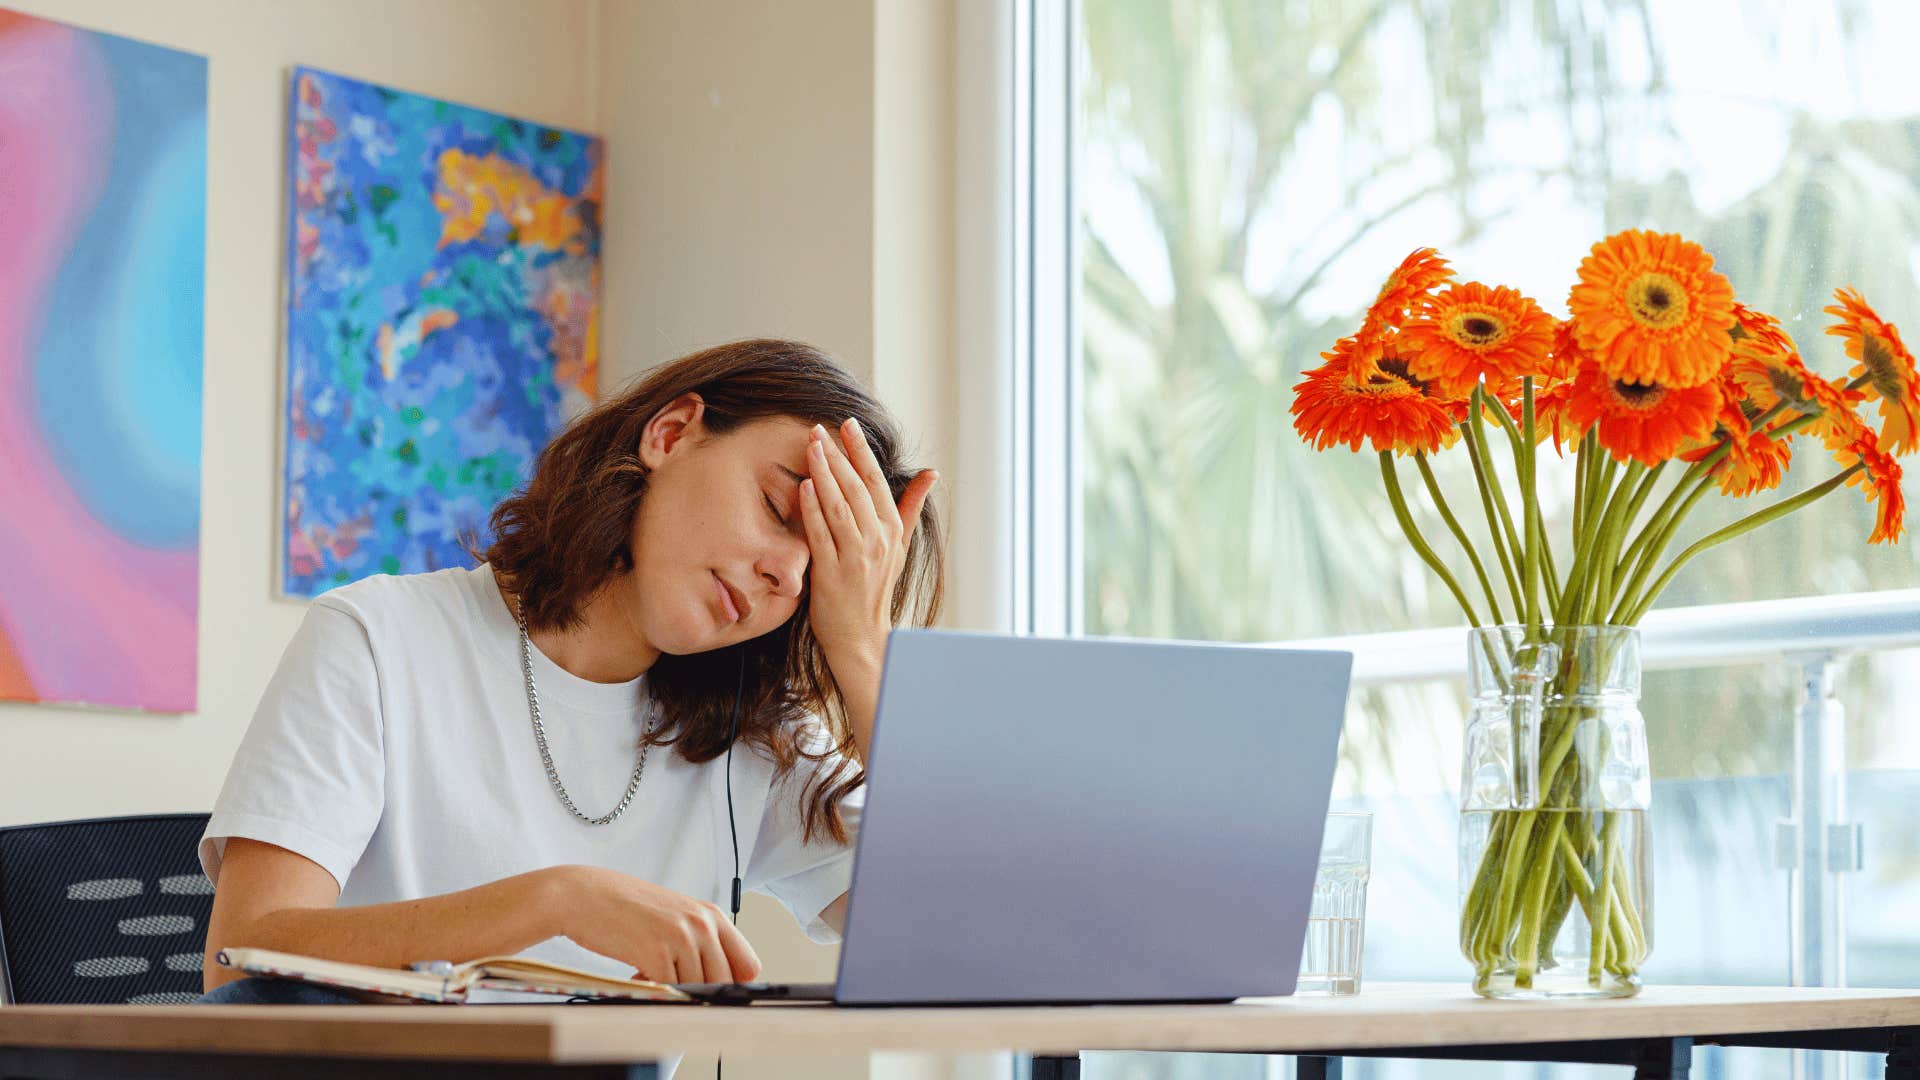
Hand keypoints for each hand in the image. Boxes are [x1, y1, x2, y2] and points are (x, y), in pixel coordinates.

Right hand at [556, 866, 761, 983]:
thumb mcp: (675, 915)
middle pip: (725, 983)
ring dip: (674, 991)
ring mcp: (681, 937)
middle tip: (674, 983)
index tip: (717, 993)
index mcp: (711, 914)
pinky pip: (670, 990)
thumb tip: (719, 980)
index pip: (749, 965)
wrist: (585, 895)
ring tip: (651, 973)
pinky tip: (638, 975)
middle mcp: (702, 924)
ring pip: (698, 990)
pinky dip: (655, 992)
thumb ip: (701, 941)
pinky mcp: (656, 952)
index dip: (734, 984)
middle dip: (701, 992)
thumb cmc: (626, 906)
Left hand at [798, 418, 937, 677]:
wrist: (862, 635)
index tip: (848, 424)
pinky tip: (803, 486)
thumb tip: (931, 473)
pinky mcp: (833, 573)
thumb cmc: (876, 588)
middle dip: (838, 455)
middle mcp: (878, 540)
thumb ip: (910, 506)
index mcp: (892, 530)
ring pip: (839, 506)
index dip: (862, 450)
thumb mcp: (899, 545)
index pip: (877, 481)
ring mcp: (856, 557)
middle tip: (820, 429)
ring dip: (824, 473)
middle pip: (856, 488)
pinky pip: (821, 534)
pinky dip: (812, 509)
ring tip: (811, 446)